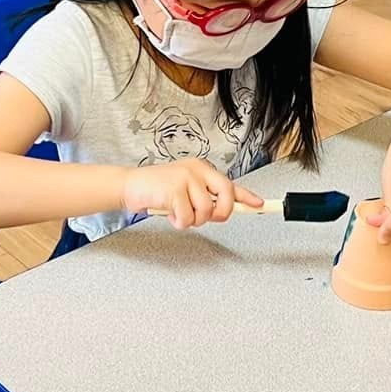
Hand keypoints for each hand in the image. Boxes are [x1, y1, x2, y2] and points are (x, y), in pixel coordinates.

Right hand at [122, 160, 262, 228]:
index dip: (246, 196)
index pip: (230, 184)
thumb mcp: (185, 190)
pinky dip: (179, 222)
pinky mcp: (174, 189)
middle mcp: (197, 170)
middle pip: (226, 195)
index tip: (260, 205)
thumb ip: (204, 198)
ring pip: (205, 211)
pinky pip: (187, 217)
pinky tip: (169, 214)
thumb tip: (224, 211)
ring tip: (178, 213)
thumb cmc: (157, 190)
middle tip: (206, 217)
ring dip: (191, 220)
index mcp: (201, 169)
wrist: (130, 185)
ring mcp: (186, 178)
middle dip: (221, 213)